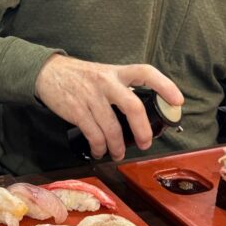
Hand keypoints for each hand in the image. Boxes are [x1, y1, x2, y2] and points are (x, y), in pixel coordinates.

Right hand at [35, 55, 183, 160]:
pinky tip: (99, 151)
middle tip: (146, 143)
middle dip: (142, 130)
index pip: (145, 72)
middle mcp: (106, 82)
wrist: (48, 72)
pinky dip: (99, 148)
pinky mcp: (77, 110)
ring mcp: (91, 97)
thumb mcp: (104, 74)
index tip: (178, 100)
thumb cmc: (80, 76)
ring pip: (112, 128)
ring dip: (118, 146)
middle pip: (133, 106)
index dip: (164, 86)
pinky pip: (93, 135)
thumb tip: (141, 113)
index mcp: (116, 72)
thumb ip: (121, 88)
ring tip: (119, 153)